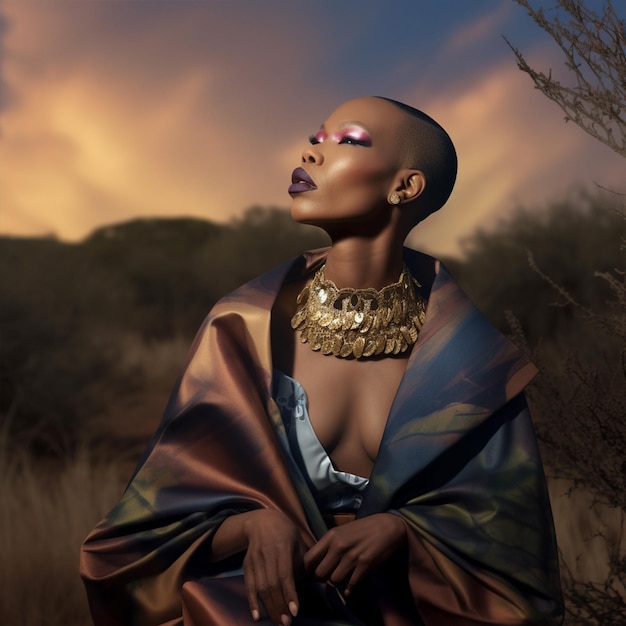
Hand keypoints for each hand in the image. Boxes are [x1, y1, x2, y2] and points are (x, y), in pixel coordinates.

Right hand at [241, 509, 307, 624]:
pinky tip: (257, 616)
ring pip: (260, 587)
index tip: (295, 611)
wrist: (262, 521)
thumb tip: (315, 582)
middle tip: (287, 623)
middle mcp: (267, 554)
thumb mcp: (299, 542)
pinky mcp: (247, 564)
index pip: (285, 574)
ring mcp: (255, 559)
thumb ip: (304, 562)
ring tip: (278, 622)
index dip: (289, 593)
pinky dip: (252, 601)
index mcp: (282, 547)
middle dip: (279, 606)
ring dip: (269, 607)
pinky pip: (249, 585)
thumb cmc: (286, 533)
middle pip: (271, 584)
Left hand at [303, 513, 406, 595]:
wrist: (387, 526)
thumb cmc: (363, 529)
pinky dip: (349, 589)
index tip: (310, 575)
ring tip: (342, 577)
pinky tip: (350, 589)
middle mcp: (339, 545)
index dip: (307, 570)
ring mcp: (352, 555)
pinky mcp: (365, 564)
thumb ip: (329, 546)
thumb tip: (317, 565)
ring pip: (334, 580)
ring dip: (337, 582)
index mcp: (331, 536)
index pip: (309, 558)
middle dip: (322, 578)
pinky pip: (351, 583)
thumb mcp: (342, 532)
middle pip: (320, 573)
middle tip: (328, 577)